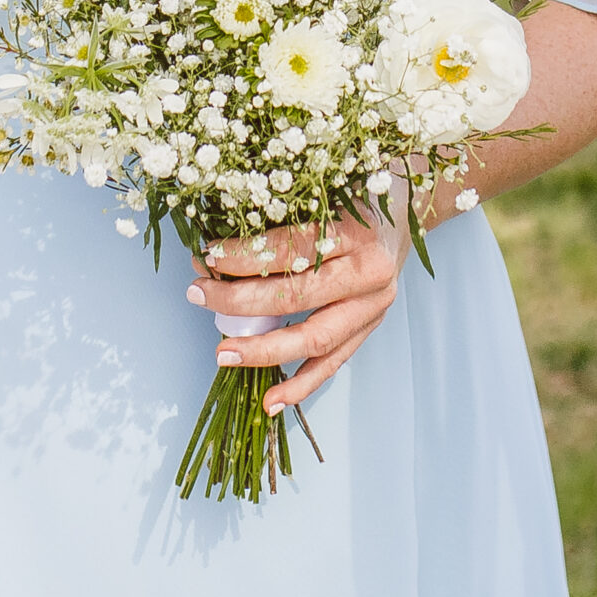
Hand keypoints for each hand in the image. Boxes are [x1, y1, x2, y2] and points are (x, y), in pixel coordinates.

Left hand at [187, 206, 410, 414]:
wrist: (398, 220)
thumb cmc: (349, 201)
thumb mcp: (319, 195)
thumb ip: (277, 216)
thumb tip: (214, 246)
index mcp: (354, 233)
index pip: (291, 249)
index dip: (245, 255)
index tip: (207, 257)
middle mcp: (369, 274)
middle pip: (297, 296)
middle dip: (240, 301)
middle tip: (198, 295)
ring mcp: (372, 308)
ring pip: (314, 339)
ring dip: (264, 350)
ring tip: (223, 355)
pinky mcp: (368, 330)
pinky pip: (332, 364)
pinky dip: (300, 385)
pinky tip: (269, 401)